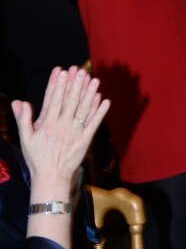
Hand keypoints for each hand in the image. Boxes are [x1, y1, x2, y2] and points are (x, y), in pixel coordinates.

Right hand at [12, 66, 109, 185]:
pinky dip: (100, 112)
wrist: (51, 177)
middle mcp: (62, 126)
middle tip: (80, 70)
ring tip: (94, 80)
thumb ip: (23, 119)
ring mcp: (75, 132)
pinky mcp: (85, 139)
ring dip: (90, 94)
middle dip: (75, 84)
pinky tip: (105, 100)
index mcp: (47, 124)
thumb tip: (18, 102)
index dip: (58, 85)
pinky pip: (94, 123)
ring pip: (83, 110)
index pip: (53, 100)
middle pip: (70, 101)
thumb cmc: (37, 158)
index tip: (61, 71)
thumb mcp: (25, 139)